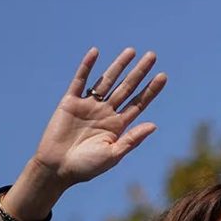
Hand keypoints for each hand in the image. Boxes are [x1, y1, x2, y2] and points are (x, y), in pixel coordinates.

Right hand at [0, 47, 166, 220]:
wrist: (57, 169)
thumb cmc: (86, 167)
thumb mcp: (113, 155)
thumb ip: (132, 139)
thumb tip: (154, 125)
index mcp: (118, 125)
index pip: (139, 103)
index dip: (151, 90)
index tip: (163, 76)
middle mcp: (106, 112)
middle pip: (127, 87)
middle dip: (139, 72)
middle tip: (153, 55)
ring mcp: (88, 106)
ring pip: (106, 81)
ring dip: (118, 66)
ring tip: (132, 51)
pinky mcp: (70, 102)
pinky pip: (80, 81)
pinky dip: (87, 66)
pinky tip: (95, 52)